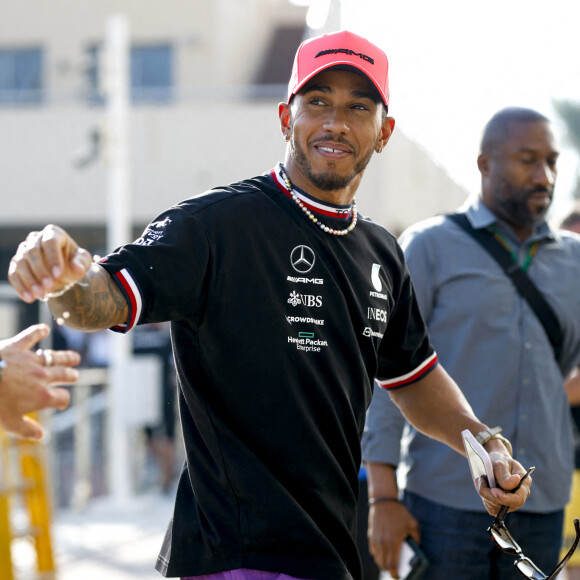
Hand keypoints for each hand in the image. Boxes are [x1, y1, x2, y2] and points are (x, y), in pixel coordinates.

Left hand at [0, 324, 80, 438]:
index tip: (61, 403)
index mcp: (42, 396)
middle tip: (74, 376)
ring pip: (55, 357)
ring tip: (75, 358)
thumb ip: (27, 429)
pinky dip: (38, 331)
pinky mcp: (17, 347)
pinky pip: (30, 336)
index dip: (63, 401)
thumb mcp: (10, 423)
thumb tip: (41, 435)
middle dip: (70, 376)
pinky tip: (44, 329)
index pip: (63, 398)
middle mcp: (42, 376)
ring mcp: (31, 360)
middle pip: (64, 375)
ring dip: (66, 357)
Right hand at [8, 224, 92, 302]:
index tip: (58, 275)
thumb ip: (81, 263)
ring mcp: (23, 250)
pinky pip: (14, 274)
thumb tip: (77, 269)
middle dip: (41, 271)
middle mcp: (35, 239)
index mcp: (53, 233)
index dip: (53, 258)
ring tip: (41, 294)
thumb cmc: (74, 262)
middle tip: (50, 287)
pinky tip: (29, 298)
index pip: (50, 242)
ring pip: (21, 263)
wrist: (63, 271)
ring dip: (30, 280)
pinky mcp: (16, 264)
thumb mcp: (82, 262)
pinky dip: (21, 287)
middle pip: (33, 252)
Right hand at [368, 500, 419, 577]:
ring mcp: (375, 539)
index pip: (392, 565)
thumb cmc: (400, 512)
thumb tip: (417, 550)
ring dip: (383, 562)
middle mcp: (383, 542)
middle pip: (383, 564)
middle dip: (389, 570)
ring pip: (377, 558)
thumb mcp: (413, 524)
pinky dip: (378, 554)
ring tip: (390, 562)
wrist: (384, 500)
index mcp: (393, 541)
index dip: (395, 573)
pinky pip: (373, 550)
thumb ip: (416, 538)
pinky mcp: (370, 535)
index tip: (399, 577)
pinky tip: (384, 551)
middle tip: (395, 571)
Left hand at [477, 441, 531, 515]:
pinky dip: (485, 498)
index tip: (493, 490)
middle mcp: (520, 495)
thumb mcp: (500, 464)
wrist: (495, 461)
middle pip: (505, 505)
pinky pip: (491, 508)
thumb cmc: (499, 461)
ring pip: (496, 507)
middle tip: (481, 479)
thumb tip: (515, 481)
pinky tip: (484, 487)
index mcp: (524, 484)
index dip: (505, 498)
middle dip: (490, 494)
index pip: (518, 499)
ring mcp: (512, 502)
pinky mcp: (502, 505)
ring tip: (483, 480)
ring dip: (485, 494)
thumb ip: (505, 475)